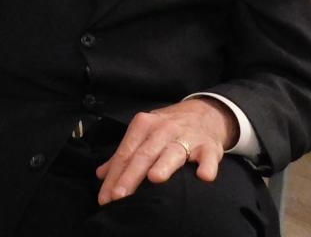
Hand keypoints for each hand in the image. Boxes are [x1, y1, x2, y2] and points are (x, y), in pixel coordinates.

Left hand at [96, 98, 237, 205]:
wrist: (204, 113)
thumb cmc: (168, 128)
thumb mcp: (144, 133)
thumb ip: (124, 154)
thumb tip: (101, 174)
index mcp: (143, 125)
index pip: (125, 153)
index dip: (114, 176)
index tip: (105, 198)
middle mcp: (163, 129)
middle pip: (144, 154)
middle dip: (130, 175)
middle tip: (119, 196)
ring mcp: (186, 137)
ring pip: (173, 152)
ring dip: (164, 164)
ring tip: (154, 178)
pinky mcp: (208, 146)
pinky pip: (208, 157)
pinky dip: (206, 166)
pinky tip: (203, 176)